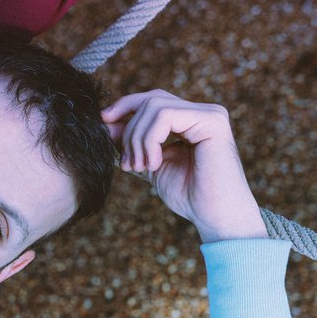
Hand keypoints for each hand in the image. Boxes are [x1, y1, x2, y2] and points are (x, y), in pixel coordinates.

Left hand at [101, 90, 266, 242]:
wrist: (214, 217)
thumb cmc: (188, 195)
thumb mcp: (149, 162)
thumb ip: (131, 141)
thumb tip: (106, 120)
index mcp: (190, 120)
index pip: (151, 100)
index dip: (124, 108)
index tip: (103, 123)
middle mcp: (202, 112)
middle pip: (150, 100)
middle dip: (129, 130)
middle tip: (128, 163)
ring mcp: (210, 113)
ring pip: (154, 107)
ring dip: (138, 139)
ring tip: (140, 167)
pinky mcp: (212, 121)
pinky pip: (165, 117)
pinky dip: (150, 140)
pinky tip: (154, 163)